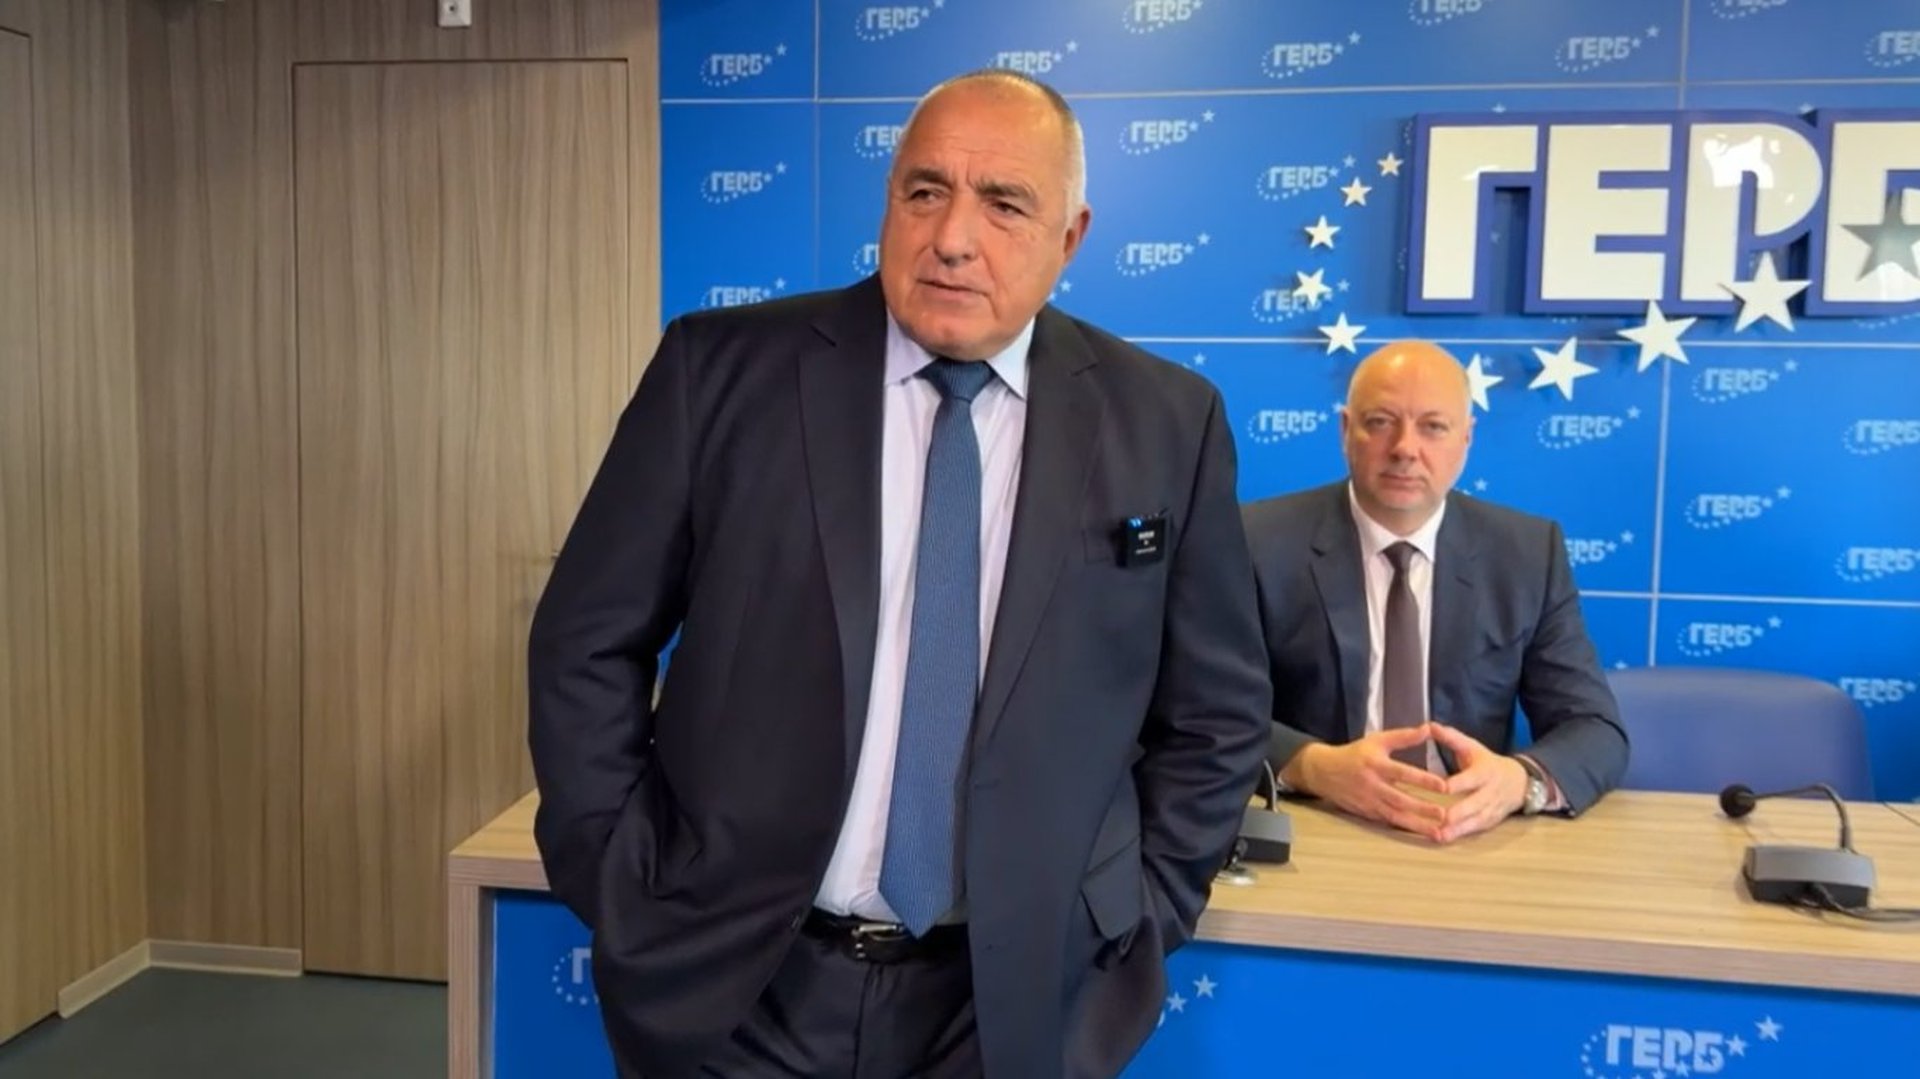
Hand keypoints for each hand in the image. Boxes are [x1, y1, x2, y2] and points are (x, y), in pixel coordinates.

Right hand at [1286, 726, 1449, 839]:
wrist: (1323, 772)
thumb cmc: (1354, 754)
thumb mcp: (1377, 740)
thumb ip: (1403, 736)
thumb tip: (1428, 729)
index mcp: (1376, 764)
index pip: (1403, 773)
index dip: (1423, 780)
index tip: (1443, 786)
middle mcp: (1372, 785)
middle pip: (1400, 799)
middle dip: (1423, 808)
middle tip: (1444, 814)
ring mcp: (1369, 802)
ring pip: (1396, 816)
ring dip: (1417, 825)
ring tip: (1438, 832)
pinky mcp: (1367, 814)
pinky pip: (1388, 823)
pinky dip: (1405, 828)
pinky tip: (1422, 834)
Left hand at [1430, 724, 1529, 843]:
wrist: (1518, 782)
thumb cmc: (1486, 762)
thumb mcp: (1472, 746)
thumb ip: (1451, 738)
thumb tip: (1430, 725)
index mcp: (1484, 772)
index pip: (1471, 779)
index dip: (1458, 783)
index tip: (1442, 787)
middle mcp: (1489, 792)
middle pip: (1475, 804)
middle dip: (1460, 812)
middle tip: (1442, 818)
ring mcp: (1491, 809)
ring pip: (1475, 821)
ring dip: (1458, 829)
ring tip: (1439, 835)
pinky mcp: (1489, 822)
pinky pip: (1475, 830)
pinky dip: (1460, 835)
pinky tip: (1443, 839)